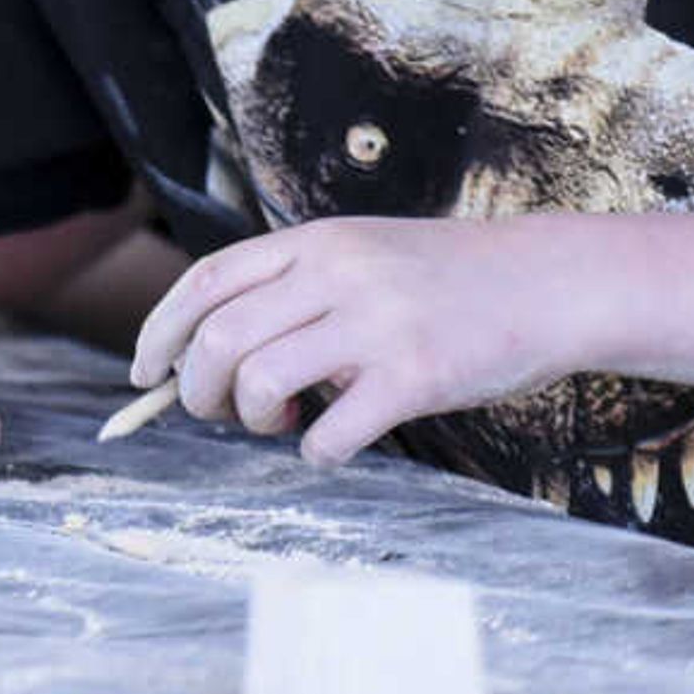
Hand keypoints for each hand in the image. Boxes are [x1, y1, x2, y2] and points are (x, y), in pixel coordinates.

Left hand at [127, 218, 552, 465]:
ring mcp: (377, 323)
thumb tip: (209, 354)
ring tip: (282, 420)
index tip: (146, 372)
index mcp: (315, 240)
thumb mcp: (360, 255)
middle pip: (218, 338)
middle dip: (198, 389)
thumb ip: (294, 288)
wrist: (547, 282)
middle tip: (221, 411)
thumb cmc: (445, 282)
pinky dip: (316, 452)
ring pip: (260, 381)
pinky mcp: (416, 375)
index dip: (160, 331)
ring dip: (253, 418)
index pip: (206, 281)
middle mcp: (337, 273)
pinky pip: (331, 433)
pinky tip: (333, 443)